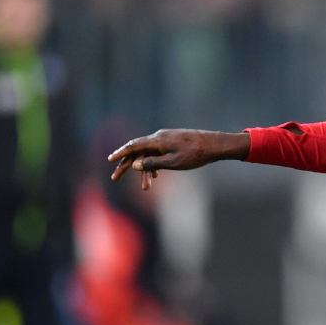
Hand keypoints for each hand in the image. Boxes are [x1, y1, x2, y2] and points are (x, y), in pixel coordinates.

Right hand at [108, 129, 249, 189]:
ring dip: (145, 170)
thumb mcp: (173, 162)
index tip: (109, 160)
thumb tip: (136, 164)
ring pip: (149, 154)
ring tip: (145, 187)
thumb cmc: (195, 154)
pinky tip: (156, 176)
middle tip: (115, 178)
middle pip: (138, 150)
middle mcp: (160, 137)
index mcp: (158, 140)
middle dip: (127, 165)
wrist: (216, 145)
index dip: (120, 153)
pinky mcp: (175, 143)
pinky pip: (159, 154)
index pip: (133, 145)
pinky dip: (155, 165)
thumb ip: (153, 163)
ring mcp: (168, 139)